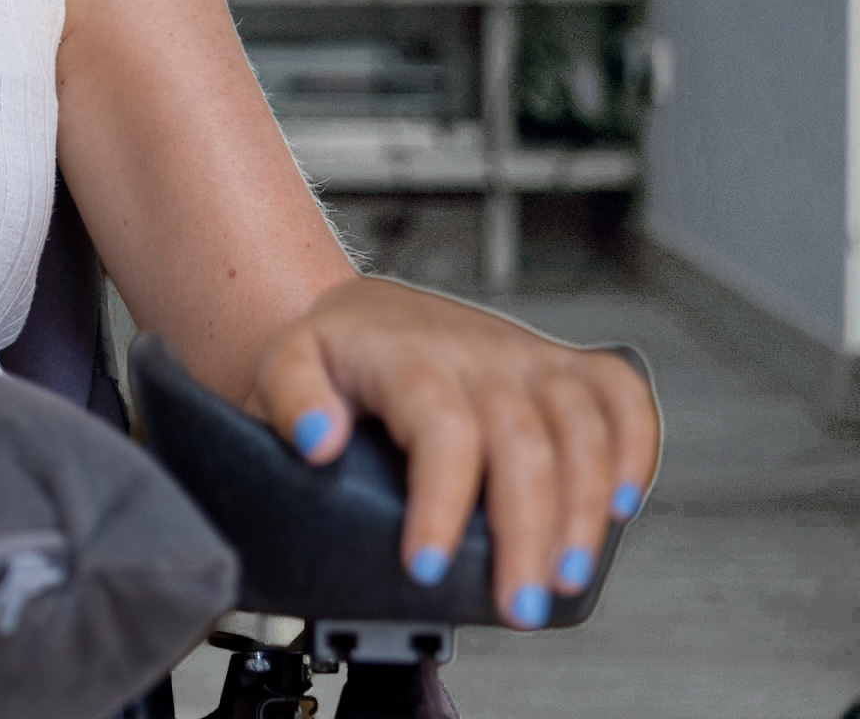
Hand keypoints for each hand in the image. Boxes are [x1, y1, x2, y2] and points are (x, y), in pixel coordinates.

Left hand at [250, 277, 660, 627]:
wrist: (364, 312)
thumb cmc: (331, 352)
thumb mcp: (284, 366)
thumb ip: (292, 400)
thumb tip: (318, 441)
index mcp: (409, 356)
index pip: (442, 429)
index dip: (442, 504)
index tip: (427, 567)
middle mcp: (479, 353)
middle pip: (524, 443)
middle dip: (527, 533)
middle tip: (516, 606)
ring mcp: (528, 357)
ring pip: (582, 428)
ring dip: (584, 510)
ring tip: (564, 578)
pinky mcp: (561, 365)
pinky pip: (620, 396)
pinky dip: (635, 448)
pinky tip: (622, 505)